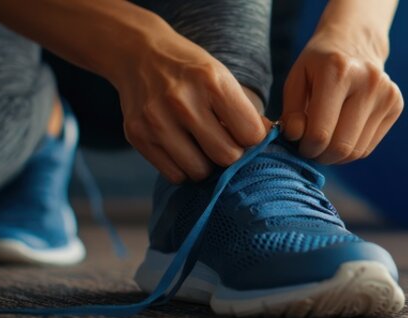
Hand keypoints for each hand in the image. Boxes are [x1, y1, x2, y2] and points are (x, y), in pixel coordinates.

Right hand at [111, 30, 267, 182]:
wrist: (139, 53)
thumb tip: (270, 139)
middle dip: (230, 154)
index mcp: (211, 82)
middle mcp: (182, 101)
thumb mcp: (222, 77)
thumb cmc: (190, 70)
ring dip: (206, 165)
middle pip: (226, 156)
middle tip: (223, 142)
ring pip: (199, 171)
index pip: (250, 134)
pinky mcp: (137, 135)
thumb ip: (246, 111)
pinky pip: (174, 175)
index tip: (244, 132)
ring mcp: (156, 120)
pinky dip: (183, 168)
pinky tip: (182, 149)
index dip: (252, 138)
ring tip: (201, 146)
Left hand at [280, 27, 403, 163]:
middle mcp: (368, 82)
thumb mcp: (297, 78)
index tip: (299, 142)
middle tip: (311, 148)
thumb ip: (291, 110)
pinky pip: (368, 147)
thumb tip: (295, 136)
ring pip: (357, 152)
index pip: (321, 133)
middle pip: (342, 146)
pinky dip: (351, 149)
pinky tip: (343, 133)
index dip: (306, 147)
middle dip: (321, 155)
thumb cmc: (320, 63)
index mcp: (338, 71)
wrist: (356, 40)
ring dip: (336, 156)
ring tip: (326, 140)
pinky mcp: (396, 105)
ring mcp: (387, 94)